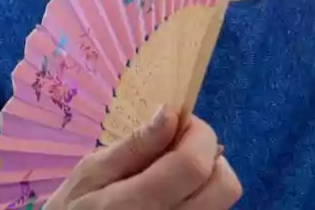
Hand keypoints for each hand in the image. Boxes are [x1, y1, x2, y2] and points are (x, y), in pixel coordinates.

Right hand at [43, 106, 240, 209]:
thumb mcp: (89, 174)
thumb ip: (134, 147)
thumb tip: (171, 114)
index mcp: (136, 206)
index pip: (194, 165)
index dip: (197, 134)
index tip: (178, 122)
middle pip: (225, 187)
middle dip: (210, 156)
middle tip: (178, 147)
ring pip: (222, 202)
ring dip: (206, 178)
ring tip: (171, 173)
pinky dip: (199, 197)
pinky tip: (172, 193)